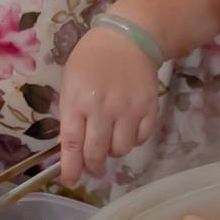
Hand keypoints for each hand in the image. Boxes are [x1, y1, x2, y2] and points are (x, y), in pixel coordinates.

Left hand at [58, 26, 157, 186]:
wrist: (128, 38)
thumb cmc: (91, 58)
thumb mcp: (70, 81)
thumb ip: (70, 113)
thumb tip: (71, 148)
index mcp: (78, 100)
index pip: (72, 143)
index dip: (70, 167)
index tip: (70, 181)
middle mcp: (103, 108)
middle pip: (97, 152)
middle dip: (93, 166)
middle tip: (93, 168)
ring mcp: (128, 109)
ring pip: (121, 149)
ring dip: (113, 152)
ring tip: (110, 139)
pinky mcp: (149, 108)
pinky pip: (141, 138)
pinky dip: (133, 140)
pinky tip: (127, 129)